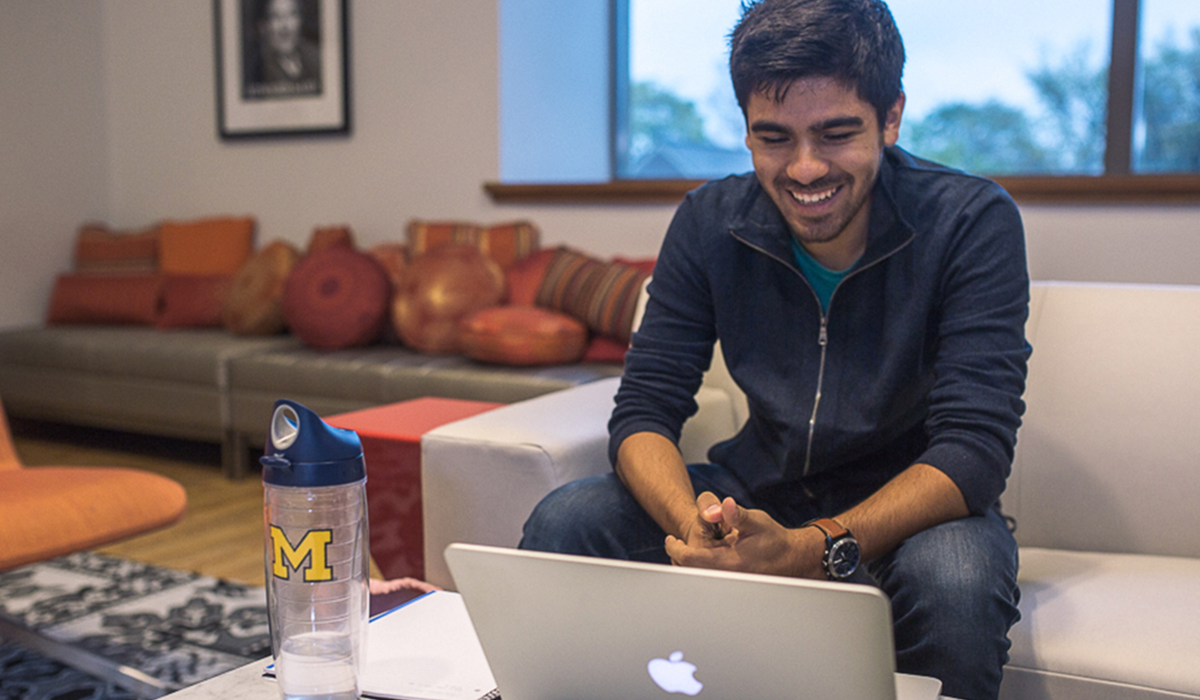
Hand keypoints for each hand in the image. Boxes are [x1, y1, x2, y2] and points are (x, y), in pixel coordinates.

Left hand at [665, 496, 826, 578]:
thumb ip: (736, 514)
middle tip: (679, 541)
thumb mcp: (756, 521)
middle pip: (687, 569)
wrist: (792, 559)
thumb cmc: (773, 540)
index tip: (670, 539)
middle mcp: (725, 576)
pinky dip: (698, 565)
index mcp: (728, 563)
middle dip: (681, 552)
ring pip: (695, 575)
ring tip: (699, 545)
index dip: (675, 548)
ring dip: (690, 559)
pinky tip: (707, 552)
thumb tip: (723, 504)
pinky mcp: (728, 584)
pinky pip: (704, 577)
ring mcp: (726, 582)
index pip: (689, 559)